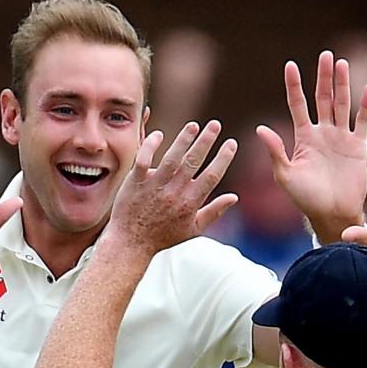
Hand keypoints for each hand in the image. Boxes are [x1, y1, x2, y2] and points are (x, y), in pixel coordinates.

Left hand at [106, 120, 237, 257]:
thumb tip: (234, 197)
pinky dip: (151, 145)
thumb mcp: (193, 229)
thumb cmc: (163, 237)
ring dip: (183, 139)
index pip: (212, 176)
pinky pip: (143, 159)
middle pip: (194, 161)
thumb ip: (214, 211)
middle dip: (206, 140)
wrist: (131, 243)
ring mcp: (154, 186)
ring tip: (193, 126)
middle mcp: (174, 192)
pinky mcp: (136, 182)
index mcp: (190, 203)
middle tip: (215, 124)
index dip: (223, 158)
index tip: (231, 143)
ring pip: (171, 157)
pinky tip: (159, 134)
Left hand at [257, 51, 366, 241]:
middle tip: (326, 55)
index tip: (290, 65)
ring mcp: (341, 138)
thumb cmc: (306, 199)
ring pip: (342, 104)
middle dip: (323, 77)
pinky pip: (363, 121)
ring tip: (343, 63)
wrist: (332, 214)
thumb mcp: (286, 176)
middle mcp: (322, 133)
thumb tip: (260, 129)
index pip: (298, 104)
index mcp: (303, 138)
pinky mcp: (359, 146)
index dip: (294, 85)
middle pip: (322, 98)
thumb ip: (276, 152)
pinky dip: (366, 105)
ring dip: (343, 85)